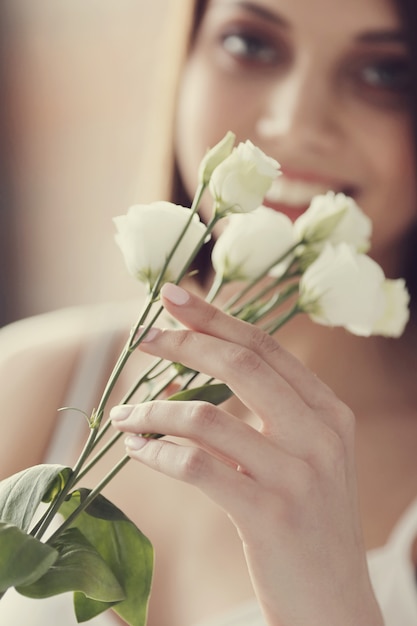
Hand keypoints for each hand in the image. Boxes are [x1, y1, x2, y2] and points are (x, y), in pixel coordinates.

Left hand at [111, 283, 382, 625]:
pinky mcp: (270, 515)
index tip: (174, 297)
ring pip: (206, 417)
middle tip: (143, 339)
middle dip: (184, 343)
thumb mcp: (307, 458)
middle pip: (240, 363)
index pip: (265, 346)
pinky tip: (138, 450)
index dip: (215, 316)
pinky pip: (195, 466)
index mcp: (330, 412)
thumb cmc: (309, 524)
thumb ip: (271, 413)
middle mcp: (321, 434)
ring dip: (153, 411)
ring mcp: (298, 474)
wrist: (335, 605)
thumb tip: (203, 369)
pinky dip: (156, 452)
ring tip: (125, 416)